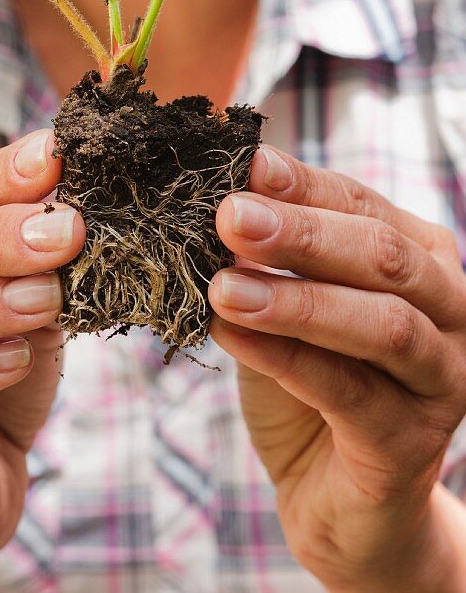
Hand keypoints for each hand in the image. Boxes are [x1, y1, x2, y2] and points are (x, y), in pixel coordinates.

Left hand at [208, 145, 465, 591]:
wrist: (335, 499)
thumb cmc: (311, 384)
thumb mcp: (285, 308)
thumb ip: (268, 262)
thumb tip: (220, 204)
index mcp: (422, 260)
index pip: (362, 204)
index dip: (303, 184)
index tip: (245, 165)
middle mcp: (451, 312)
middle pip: (384, 256)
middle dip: (304, 232)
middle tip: (230, 216)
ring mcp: (442, 380)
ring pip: (383, 325)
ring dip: (297, 299)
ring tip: (222, 285)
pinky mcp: (412, 443)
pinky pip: (349, 392)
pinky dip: (284, 357)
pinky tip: (228, 333)